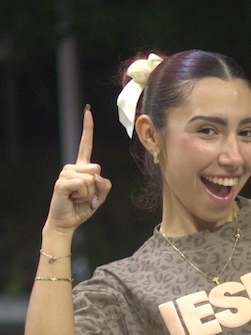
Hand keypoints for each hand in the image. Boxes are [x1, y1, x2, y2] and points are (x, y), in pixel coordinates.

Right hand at [43, 107, 111, 233]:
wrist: (67, 222)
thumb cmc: (82, 208)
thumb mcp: (100, 196)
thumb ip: (104, 185)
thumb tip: (97, 177)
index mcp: (81, 168)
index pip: (85, 145)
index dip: (87, 129)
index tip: (88, 112)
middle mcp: (72, 167)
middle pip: (96, 168)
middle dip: (96, 187)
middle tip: (84, 196)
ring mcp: (65, 174)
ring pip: (91, 179)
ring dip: (89, 194)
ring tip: (77, 198)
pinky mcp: (62, 182)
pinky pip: (82, 185)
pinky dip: (82, 196)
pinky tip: (72, 199)